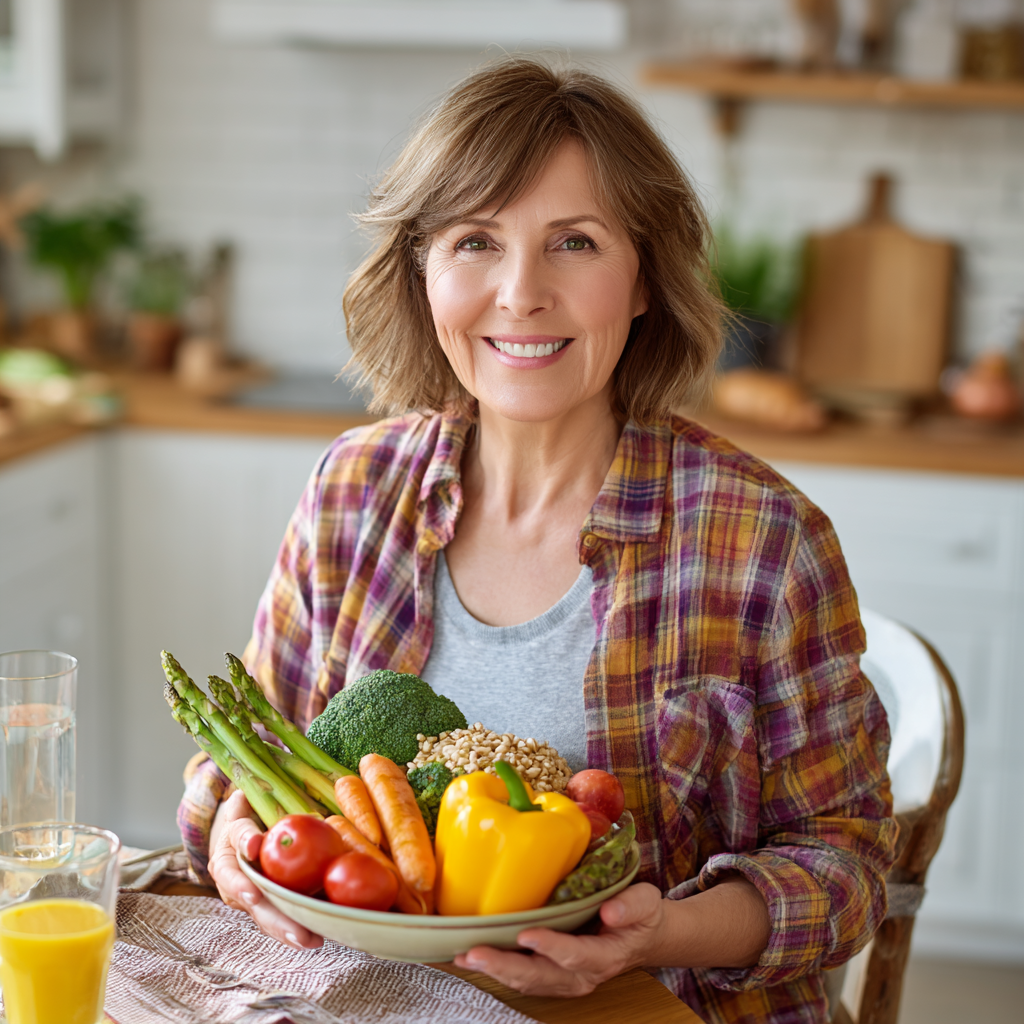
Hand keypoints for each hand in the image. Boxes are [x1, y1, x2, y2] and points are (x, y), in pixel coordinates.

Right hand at [207, 789, 322, 950]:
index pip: (237, 834)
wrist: (239, 827)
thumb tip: (294, 791)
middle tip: (290, 917)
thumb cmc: (257, 806)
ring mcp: (240, 890)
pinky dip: (292, 929)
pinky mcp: (257, 903)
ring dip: (283, 928)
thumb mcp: (260, 794)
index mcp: (231, 834)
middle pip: (246, 889)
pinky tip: (316, 938)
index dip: (245, 839)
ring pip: (259, 912)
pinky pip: (272, 918)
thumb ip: (270, 791)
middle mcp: (230, 868)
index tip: (255, 844)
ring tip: (309, 939)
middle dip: (269, 906)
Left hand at [453, 882, 664, 996]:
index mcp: (604, 957)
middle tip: (475, 953)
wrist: (639, 938)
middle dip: (505, 967)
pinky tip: (471, 956)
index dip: (551, 947)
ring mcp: (562, 978)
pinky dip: (496, 968)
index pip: (575, 956)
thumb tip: (611, 911)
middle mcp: (580, 975)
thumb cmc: (639, 917)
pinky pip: (520, 976)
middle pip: (540, 977)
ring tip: (464, 956)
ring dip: (494, 970)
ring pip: (525, 981)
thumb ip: (632, 906)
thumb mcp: (646, 903)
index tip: (527, 934)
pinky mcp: (549, 973)